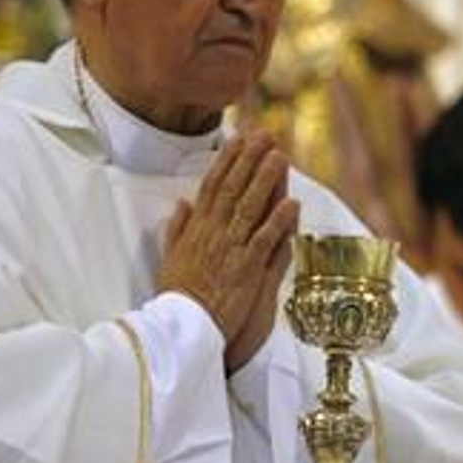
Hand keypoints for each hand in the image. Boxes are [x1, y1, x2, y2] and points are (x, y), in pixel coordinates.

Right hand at [159, 132, 299, 373]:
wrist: (182, 328)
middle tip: (265, 135)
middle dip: (249, 160)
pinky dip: (278, 221)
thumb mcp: (171, 258)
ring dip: (265, 181)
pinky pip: (264, 240)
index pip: (211, 186)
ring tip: (280, 156)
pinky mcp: (246, 269)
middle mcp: (213, 235)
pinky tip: (292, 202)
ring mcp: (230, 250)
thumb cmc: (178, 297)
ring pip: (249, 207)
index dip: (226, 161)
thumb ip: (178, 229)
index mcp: (196, 230)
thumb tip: (181, 203)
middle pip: (232, 189)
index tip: (237, 138)